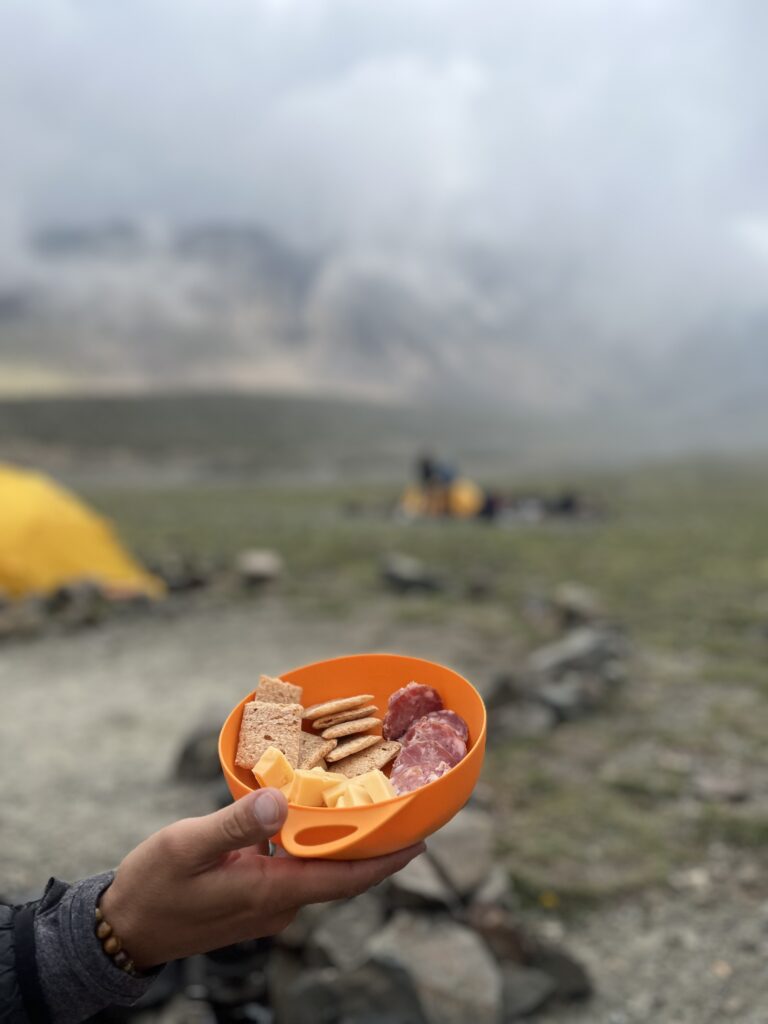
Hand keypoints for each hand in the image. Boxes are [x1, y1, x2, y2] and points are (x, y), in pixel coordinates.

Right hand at [100, 788, 422, 968]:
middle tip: (401, 810)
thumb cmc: (153, 886)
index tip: (419, 842)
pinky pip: (295, 871)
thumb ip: (234, 823)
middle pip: (339, 875)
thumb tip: (277, 801)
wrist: (125, 929)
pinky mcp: (254, 899)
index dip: (385, 862)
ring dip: (340, 843)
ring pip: (317, 871)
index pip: (343, 879)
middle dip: (373, 847)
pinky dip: (310, 846)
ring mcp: (267, 906)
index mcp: (269, 892)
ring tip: (364, 802)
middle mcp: (278, 905)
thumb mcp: (187, 845)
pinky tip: (310, 816)